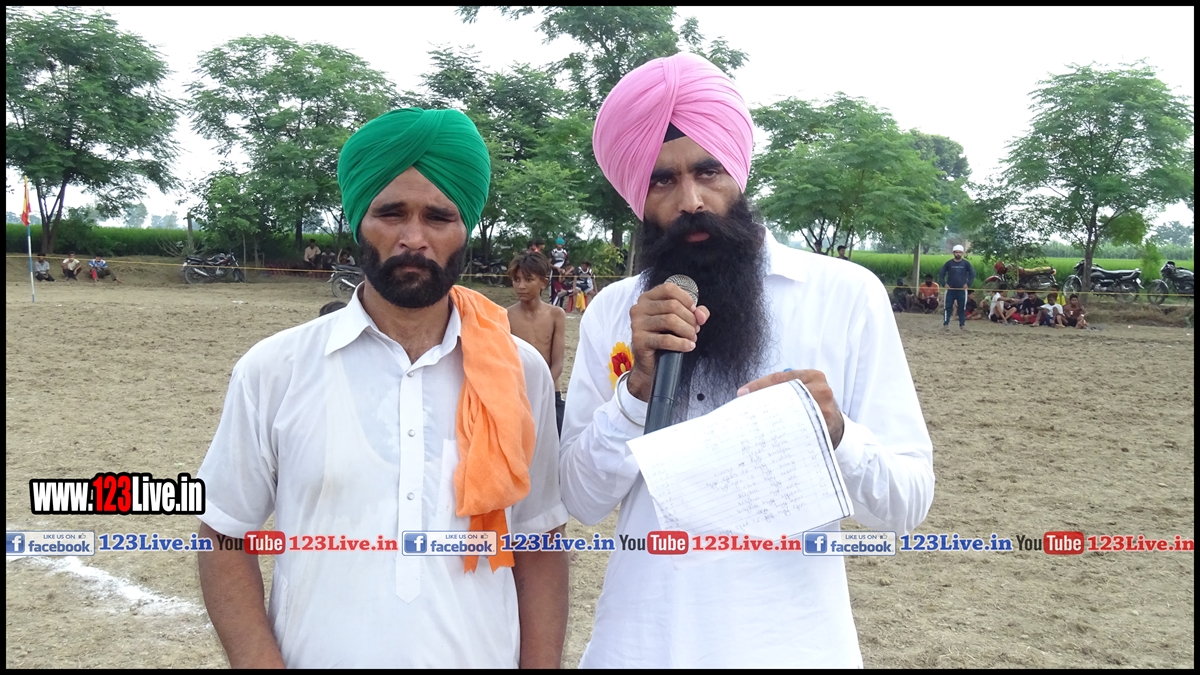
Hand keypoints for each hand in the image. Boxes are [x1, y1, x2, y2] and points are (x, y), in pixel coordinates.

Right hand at [626, 282, 709, 400]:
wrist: (652, 363)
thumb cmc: (664, 338)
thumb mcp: (680, 321)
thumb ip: (694, 313)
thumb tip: (701, 314)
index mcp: (647, 298)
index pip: (669, 289)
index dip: (686, 300)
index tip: (694, 313)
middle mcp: (639, 308)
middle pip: (672, 305)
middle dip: (689, 319)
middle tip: (695, 330)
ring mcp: (637, 324)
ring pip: (670, 320)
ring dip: (687, 330)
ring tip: (692, 338)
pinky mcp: (639, 340)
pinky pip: (666, 339)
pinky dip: (681, 343)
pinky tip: (688, 346)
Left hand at [736, 370, 844, 447]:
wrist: (837, 427)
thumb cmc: (814, 406)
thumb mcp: (804, 389)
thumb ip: (784, 387)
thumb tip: (747, 394)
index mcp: (814, 376)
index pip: (780, 378)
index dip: (758, 385)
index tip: (742, 393)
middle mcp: (821, 390)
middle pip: (784, 395)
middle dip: (763, 403)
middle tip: (746, 411)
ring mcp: (824, 410)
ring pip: (789, 412)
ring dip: (770, 419)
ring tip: (755, 424)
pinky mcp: (824, 428)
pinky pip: (798, 430)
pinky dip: (782, 433)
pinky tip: (770, 436)